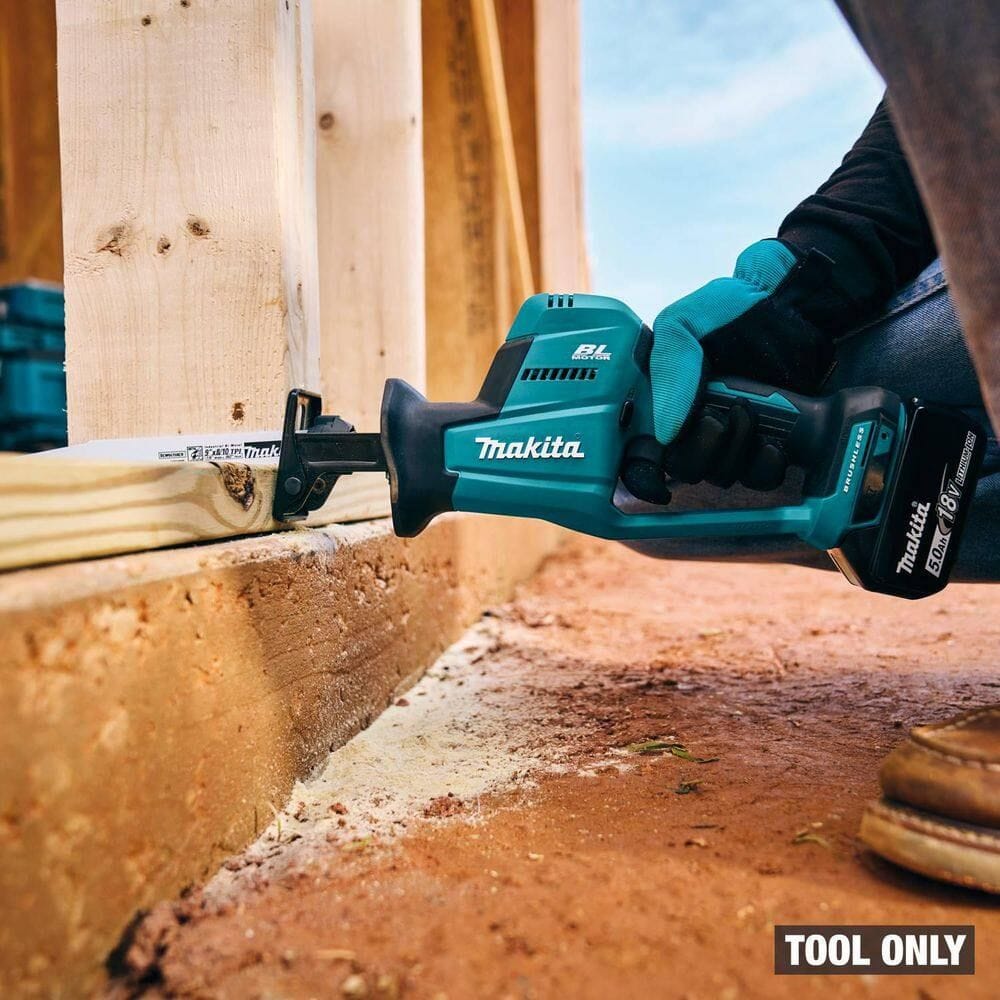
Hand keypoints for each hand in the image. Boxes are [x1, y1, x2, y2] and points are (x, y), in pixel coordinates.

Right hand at [649, 239, 833, 489]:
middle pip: (684, 469)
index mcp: (663, 402)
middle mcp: (692, 425)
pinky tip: (773, 443)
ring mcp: (731, 437)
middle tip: (719, 416)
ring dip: (736, 453)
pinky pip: (761, 478)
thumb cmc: (735, 311)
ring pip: (721, 476)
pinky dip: (766, 468)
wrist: (796, 307)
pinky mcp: (767, 443)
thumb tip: (664, 434)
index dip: (642, 473)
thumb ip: (667, 368)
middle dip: (702, 451)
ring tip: (749, 413)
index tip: (654, 478)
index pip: (640, 455)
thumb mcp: (684, 323)